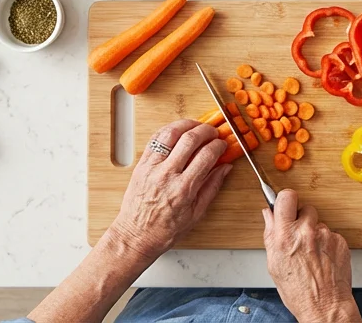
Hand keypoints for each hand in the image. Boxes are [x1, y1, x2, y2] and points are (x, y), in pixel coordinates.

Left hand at [108, 120, 231, 260]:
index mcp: (184, 189)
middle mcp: (167, 175)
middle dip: (206, 131)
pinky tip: (177, 132)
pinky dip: (168, 131)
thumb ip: (212, 187)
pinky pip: (154, 140)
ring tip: (196, 127)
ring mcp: (152, 168)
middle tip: (213, 133)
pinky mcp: (141, 165)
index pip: (206, 155)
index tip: (222, 145)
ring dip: (186, 125)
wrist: (135, 236)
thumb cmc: (165, 230)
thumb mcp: (196, 214)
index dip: (218, 145)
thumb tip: (225, 168)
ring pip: (170, 133)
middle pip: (190, 139)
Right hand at [263, 189, 359, 321]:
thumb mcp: (274, 264)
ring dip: (315, 233)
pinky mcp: (340, 241)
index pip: (286, 197)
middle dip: (301, 218)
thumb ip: (271, 235)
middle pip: (305, 207)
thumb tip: (269, 215)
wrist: (325, 306)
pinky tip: (322, 259)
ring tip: (311, 254)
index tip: (285, 206)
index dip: (285, 200)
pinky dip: (327, 243)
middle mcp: (306, 232)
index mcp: (285, 236)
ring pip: (319, 222)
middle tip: (299, 235)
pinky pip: (331, 234)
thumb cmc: (298, 292)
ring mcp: (326, 235)